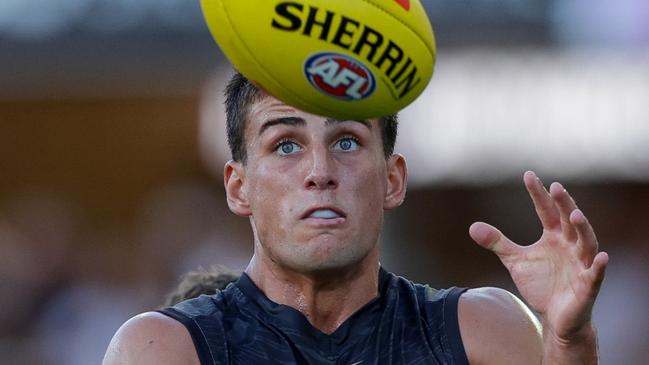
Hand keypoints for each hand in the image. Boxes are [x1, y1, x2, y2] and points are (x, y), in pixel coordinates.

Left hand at [469, 171, 607, 341]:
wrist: (556, 317)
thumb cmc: (541, 284)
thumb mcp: (515, 261)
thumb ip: (497, 242)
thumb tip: (472, 227)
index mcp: (554, 236)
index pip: (547, 210)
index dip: (539, 194)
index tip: (529, 175)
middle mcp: (571, 246)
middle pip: (570, 221)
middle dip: (565, 204)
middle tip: (556, 187)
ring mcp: (581, 264)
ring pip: (587, 243)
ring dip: (583, 229)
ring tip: (576, 214)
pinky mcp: (588, 286)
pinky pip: (595, 275)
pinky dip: (599, 266)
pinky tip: (602, 257)